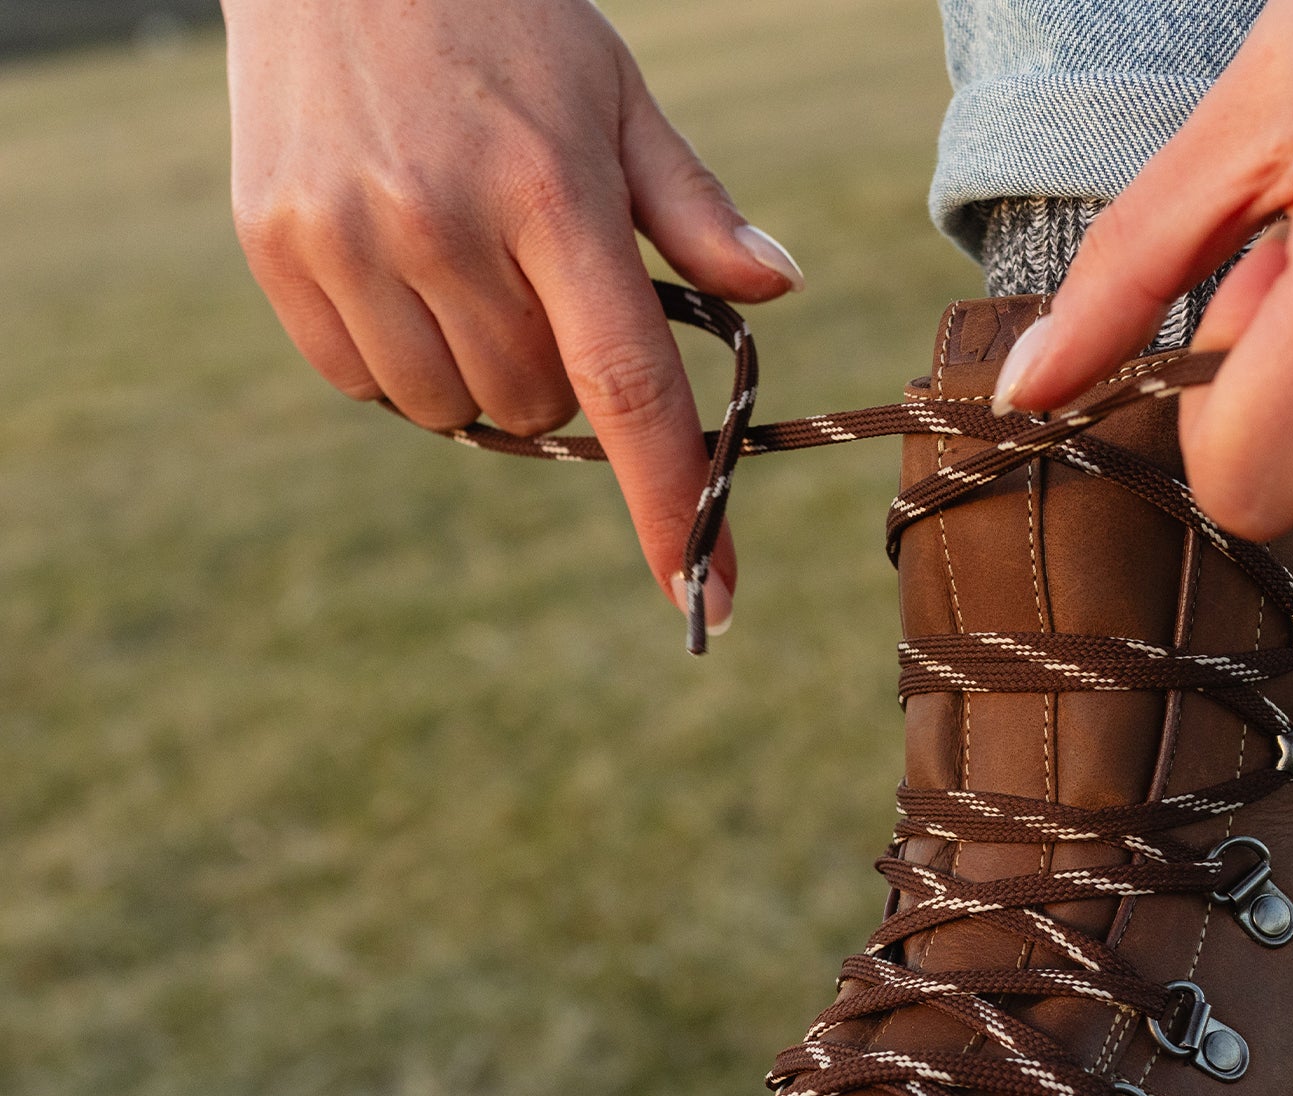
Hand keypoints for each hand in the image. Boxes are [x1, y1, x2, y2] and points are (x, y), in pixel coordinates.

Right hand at [222, 0, 804, 625]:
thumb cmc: (499, 16)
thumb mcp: (612, 93)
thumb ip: (691, 204)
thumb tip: (777, 287)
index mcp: (551, 193)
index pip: (627, 389)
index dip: (671, 506)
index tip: (712, 600)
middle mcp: (444, 225)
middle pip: (538, 408)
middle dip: (558, 375)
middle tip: (536, 280)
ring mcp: (349, 238)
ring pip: (452, 410)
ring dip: (476, 374)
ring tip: (461, 262)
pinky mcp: (275, 244)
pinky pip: (360, 381)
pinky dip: (393, 359)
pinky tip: (394, 265)